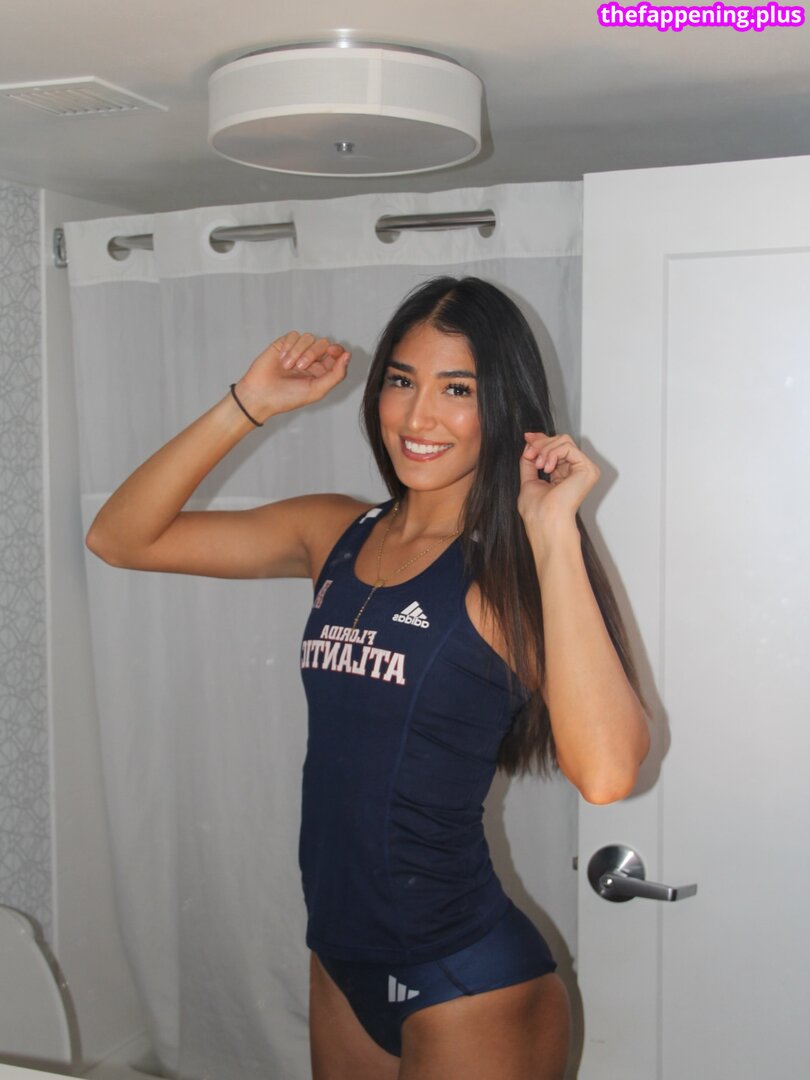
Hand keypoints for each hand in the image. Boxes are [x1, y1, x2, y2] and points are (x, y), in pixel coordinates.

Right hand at [234, 331, 350, 420]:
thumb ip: (336, 374)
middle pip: (323, 344)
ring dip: (299, 351)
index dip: (337, 350)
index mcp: (321, 371)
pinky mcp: (283, 345)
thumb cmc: (288, 397)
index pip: (336, 354)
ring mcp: (297, 351)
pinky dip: (290, 346)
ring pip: (308, 337)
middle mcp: (311, 360)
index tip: (333, 351)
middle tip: (301, 366)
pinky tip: (282, 359)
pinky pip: (294, 335)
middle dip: (313, 353)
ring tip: (288, 367)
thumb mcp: (317, 390)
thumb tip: (348, 355)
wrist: (261, 395)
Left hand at [518, 432, 599, 534]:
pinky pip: (567, 446)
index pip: (557, 448)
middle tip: (531, 455)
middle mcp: (577, 471)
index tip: (528, 437)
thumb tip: (530, 444)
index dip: (542, 439)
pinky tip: (548, 468)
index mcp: (565, 475)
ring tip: (540, 465)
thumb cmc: (538, 512)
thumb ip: (530, 462)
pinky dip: (553, 453)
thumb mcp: (529, 481)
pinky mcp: (587, 468)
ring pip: (564, 440)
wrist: (546, 521)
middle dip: (541, 444)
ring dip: (545, 449)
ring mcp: (584, 469)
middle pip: (560, 441)